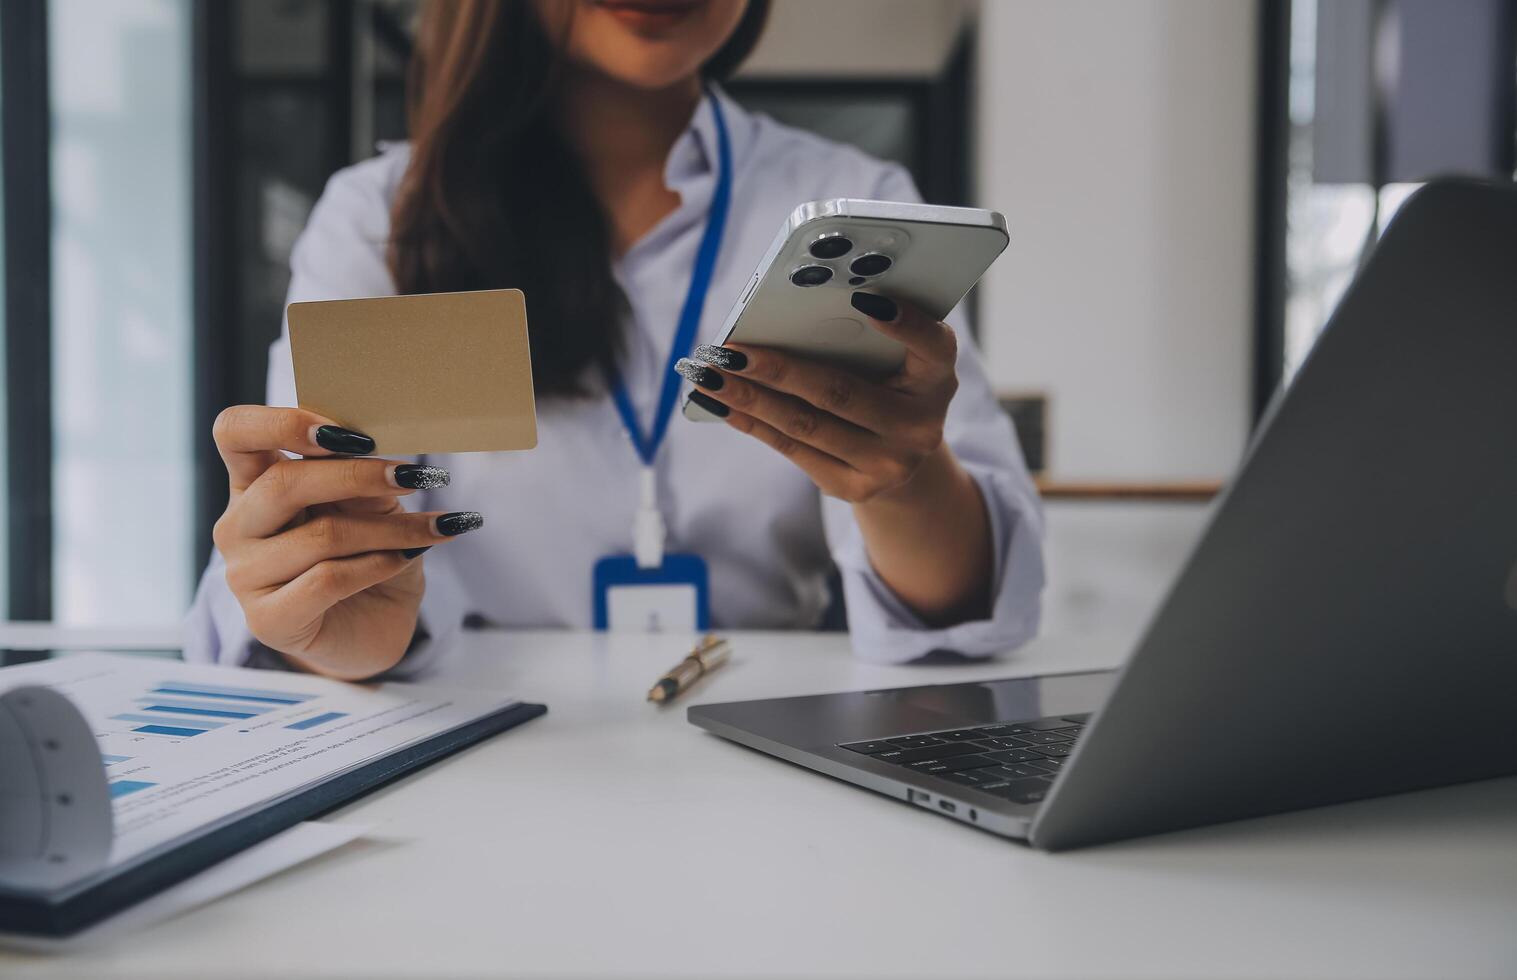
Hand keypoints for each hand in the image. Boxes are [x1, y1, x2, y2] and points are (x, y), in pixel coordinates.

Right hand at [211, 406, 482, 679]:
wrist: (375, 627)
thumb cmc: (367, 555)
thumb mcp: (370, 506)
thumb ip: (358, 477)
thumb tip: (378, 449)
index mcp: (253, 483)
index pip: (234, 431)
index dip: (284, 422)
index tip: (351, 435)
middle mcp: (238, 526)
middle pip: (283, 483)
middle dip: (358, 476)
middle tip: (417, 476)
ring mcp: (245, 576)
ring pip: (320, 536)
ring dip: (392, 528)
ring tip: (436, 527)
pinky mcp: (268, 620)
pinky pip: (327, 580)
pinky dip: (379, 564)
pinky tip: (408, 559)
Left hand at [676, 292, 957, 502]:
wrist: (902, 459)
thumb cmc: (889, 386)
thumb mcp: (898, 361)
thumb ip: (865, 337)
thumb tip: (781, 316)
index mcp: (937, 379)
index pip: (932, 346)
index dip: (905, 325)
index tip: (864, 299)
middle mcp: (920, 426)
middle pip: (840, 392)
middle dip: (777, 369)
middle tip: (729, 350)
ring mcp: (888, 463)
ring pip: (805, 425)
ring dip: (748, 398)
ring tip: (707, 375)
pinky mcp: (854, 487)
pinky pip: (792, 450)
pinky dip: (751, 422)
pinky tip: (719, 403)